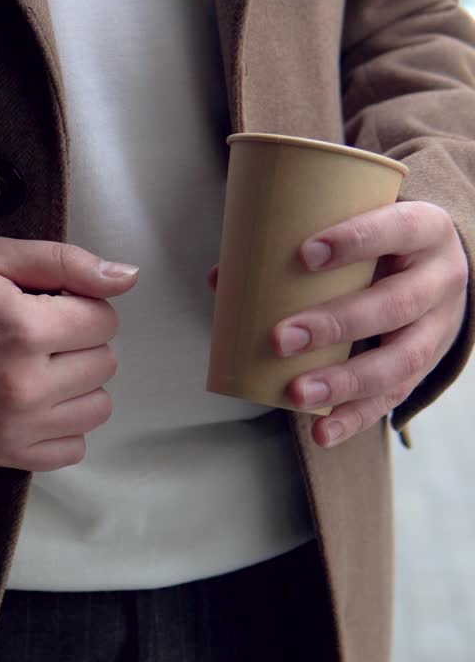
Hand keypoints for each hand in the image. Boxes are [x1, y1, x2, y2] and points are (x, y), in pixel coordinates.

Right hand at [0, 237, 138, 470]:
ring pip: (96, 407)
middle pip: (104, 362)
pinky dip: (62, 425)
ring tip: (37, 367)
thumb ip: (65, 262)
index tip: (48, 304)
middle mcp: (23, 384)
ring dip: (77, 384)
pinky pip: (72, 449)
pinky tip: (35, 402)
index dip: (81, 304)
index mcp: (23, 329)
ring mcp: (13, 425)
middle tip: (36, 333)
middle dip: (78, 341)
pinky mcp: (1, 453)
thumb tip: (127, 278)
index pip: (104, 320)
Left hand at [207, 201, 467, 447]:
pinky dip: (354, 417)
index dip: (357, 240)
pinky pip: (393, 397)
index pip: (399, 229)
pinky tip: (322, 433)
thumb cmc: (377, 245)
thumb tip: (220, 276)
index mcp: (425, 231)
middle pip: (396, 304)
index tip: (305, 254)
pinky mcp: (425, 367)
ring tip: (296, 392)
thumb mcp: (353, 231)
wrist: (433, 269)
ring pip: (401, 360)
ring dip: (344, 381)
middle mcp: (440, 279)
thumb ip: (293, 245)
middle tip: (281, 338)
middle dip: (336, 324)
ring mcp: (438, 328)